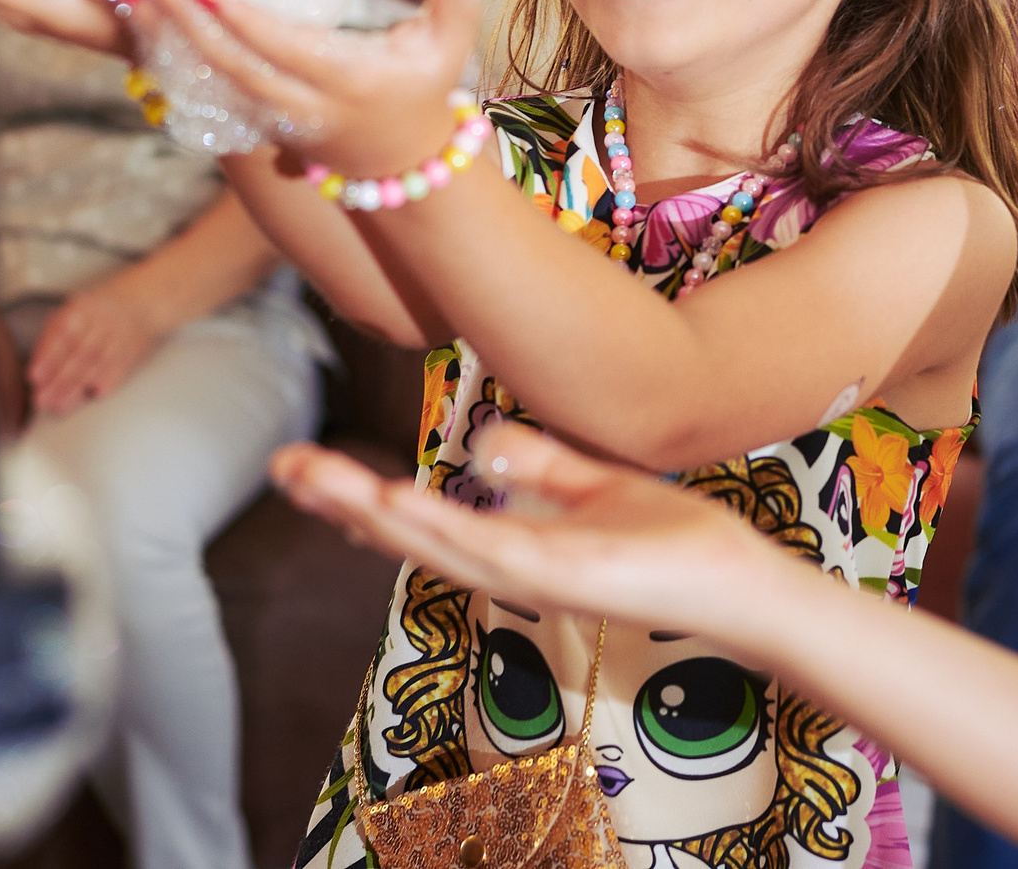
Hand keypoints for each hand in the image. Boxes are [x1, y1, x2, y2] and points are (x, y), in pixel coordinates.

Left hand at [27, 282, 171, 416]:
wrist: (142, 304)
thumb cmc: (96, 313)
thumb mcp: (73, 311)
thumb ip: (54, 335)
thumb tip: (36, 365)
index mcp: (83, 309)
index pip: (63, 335)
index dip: (48, 357)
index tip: (34, 376)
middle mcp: (103, 323)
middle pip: (80, 354)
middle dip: (60, 379)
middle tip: (42, 399)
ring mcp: (120, 338)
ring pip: (98, 365)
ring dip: (78, 387)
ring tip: (59, 406)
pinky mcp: (132, 352)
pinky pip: (120, 368)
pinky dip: (108, 381)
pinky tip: (94, 395)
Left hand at [144, 0, 490, 175]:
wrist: (398, 165)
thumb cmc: (422, 89)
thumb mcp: (448, 44)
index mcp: (348, 80)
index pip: (288, 50)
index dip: (245, 21)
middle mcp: (305, 105)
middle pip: (235, 67)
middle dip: (188, 24)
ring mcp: (274, 118)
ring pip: (210, 82)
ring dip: (168, 39)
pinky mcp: (253, 120)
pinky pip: (203, 91)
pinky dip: (170, 60)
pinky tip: (136, 22)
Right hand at [272, 421, 780, 631]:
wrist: (735, 581)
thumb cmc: (672, 541)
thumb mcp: (594, 487)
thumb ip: (539, 466)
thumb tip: (481, 437)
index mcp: (512, 546)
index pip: (422, 522)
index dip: (361, 498)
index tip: (306, 467)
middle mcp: (509, 567)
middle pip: (409, 535)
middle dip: (342, 501)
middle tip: (282, 466)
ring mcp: (532, 576)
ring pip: (435, 543)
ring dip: (372, 511)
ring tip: (318, 478)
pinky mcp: (563, 576)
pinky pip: (490, 550)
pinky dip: (441, 527)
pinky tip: (396, 503)